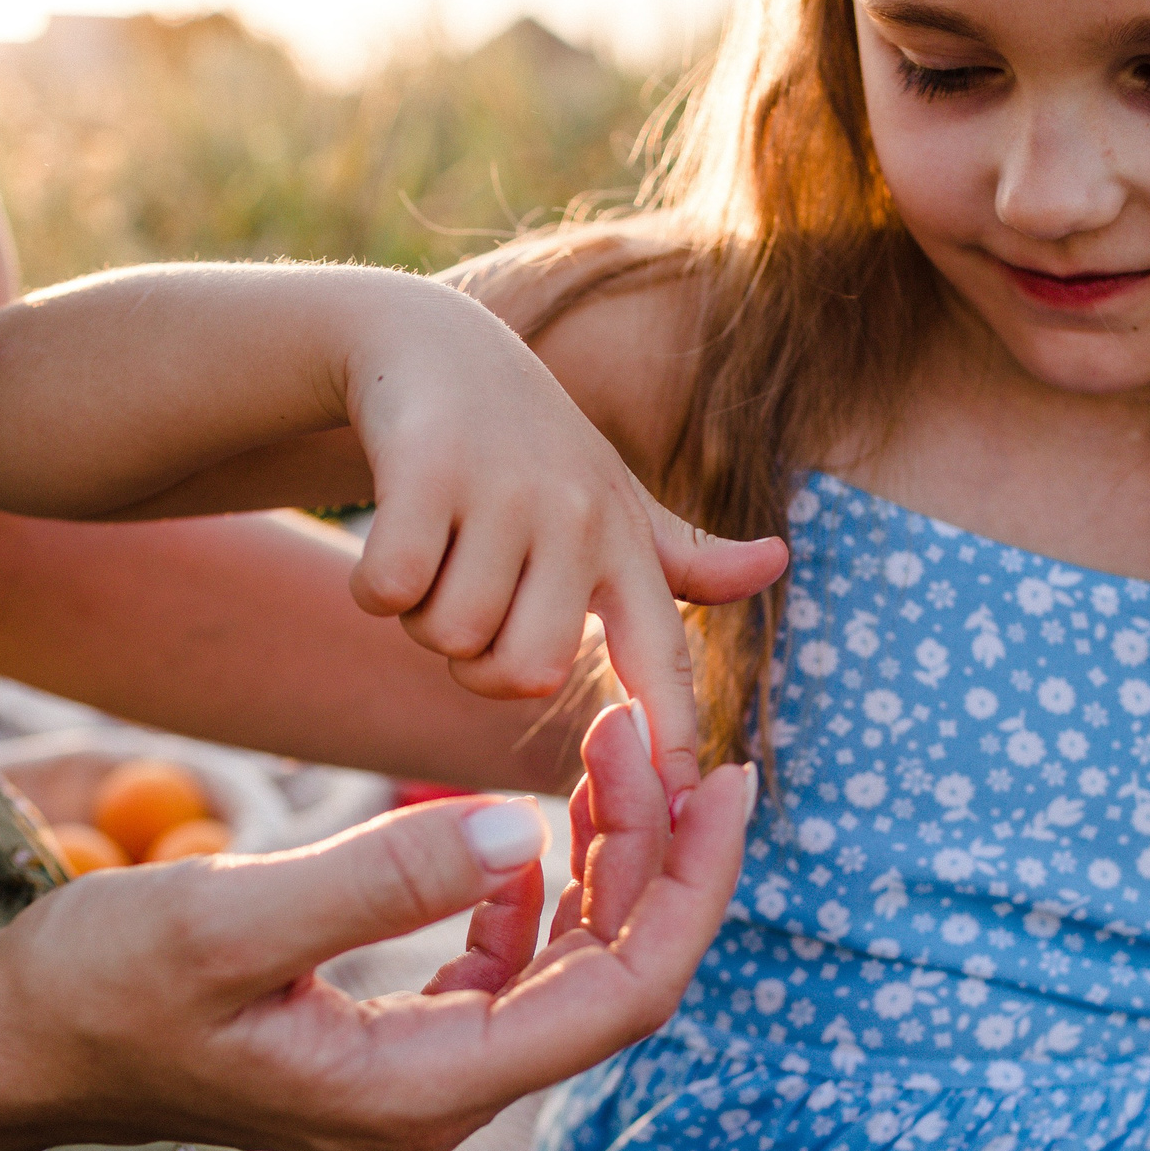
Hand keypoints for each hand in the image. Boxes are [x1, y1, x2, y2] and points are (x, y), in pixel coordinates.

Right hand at [0, 704, 753, 1150]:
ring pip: (563, 974)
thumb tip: (517, 828)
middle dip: (654, 856)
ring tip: (609, 752)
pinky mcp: (389, 1050)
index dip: (687, 885)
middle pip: (608, 982)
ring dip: (602, 866)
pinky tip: (526, 832)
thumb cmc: (94, 985)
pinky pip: (505, 975)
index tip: (723, 776)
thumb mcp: (223, 920)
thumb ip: (373, 882)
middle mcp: (439, 1104)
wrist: (10, 1049)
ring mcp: (417, 1084)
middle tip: (657, 730)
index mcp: (420, 1089)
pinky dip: (535, 896)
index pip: (618, 996)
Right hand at [341, 283, 785, 801]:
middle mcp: (578, 518)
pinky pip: (390, 593)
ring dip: (423, 620)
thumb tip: (776, 562)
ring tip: (436, 556)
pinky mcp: (429, 471)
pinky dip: (373, 586)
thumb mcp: (610, 494)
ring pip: (452, 639)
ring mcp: (506, 491)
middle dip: (477, 666)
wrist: (430, 343)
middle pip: (524, 676)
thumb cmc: (527, 442)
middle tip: (468, 603)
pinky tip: (391, 535)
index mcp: (626, 542)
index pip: (662, 659)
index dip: (672, 738)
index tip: (680, 808)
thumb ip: (679, 555)